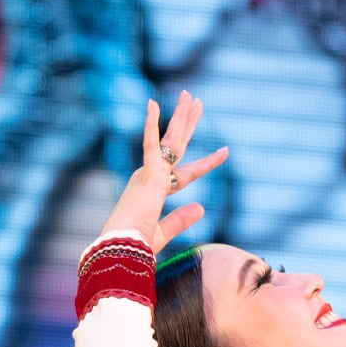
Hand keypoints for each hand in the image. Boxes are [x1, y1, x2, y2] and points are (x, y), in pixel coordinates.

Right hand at [100, 90, 228, 254]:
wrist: (121, 249)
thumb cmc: (136, 245)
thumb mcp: (163, 231)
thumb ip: (181, 219)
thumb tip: (202, 208)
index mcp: (153, 191)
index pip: (185, 173)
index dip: (206, 163)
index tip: (224, 152)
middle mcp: (149, 177)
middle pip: (176, 147)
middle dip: (187, 124)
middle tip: (197, 102)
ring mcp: (148, 174)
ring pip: (169, 141)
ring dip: (181, 118)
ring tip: (191, 97)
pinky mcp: (146, 176)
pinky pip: (150, 146)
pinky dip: (151, 125)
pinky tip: (153, 104)